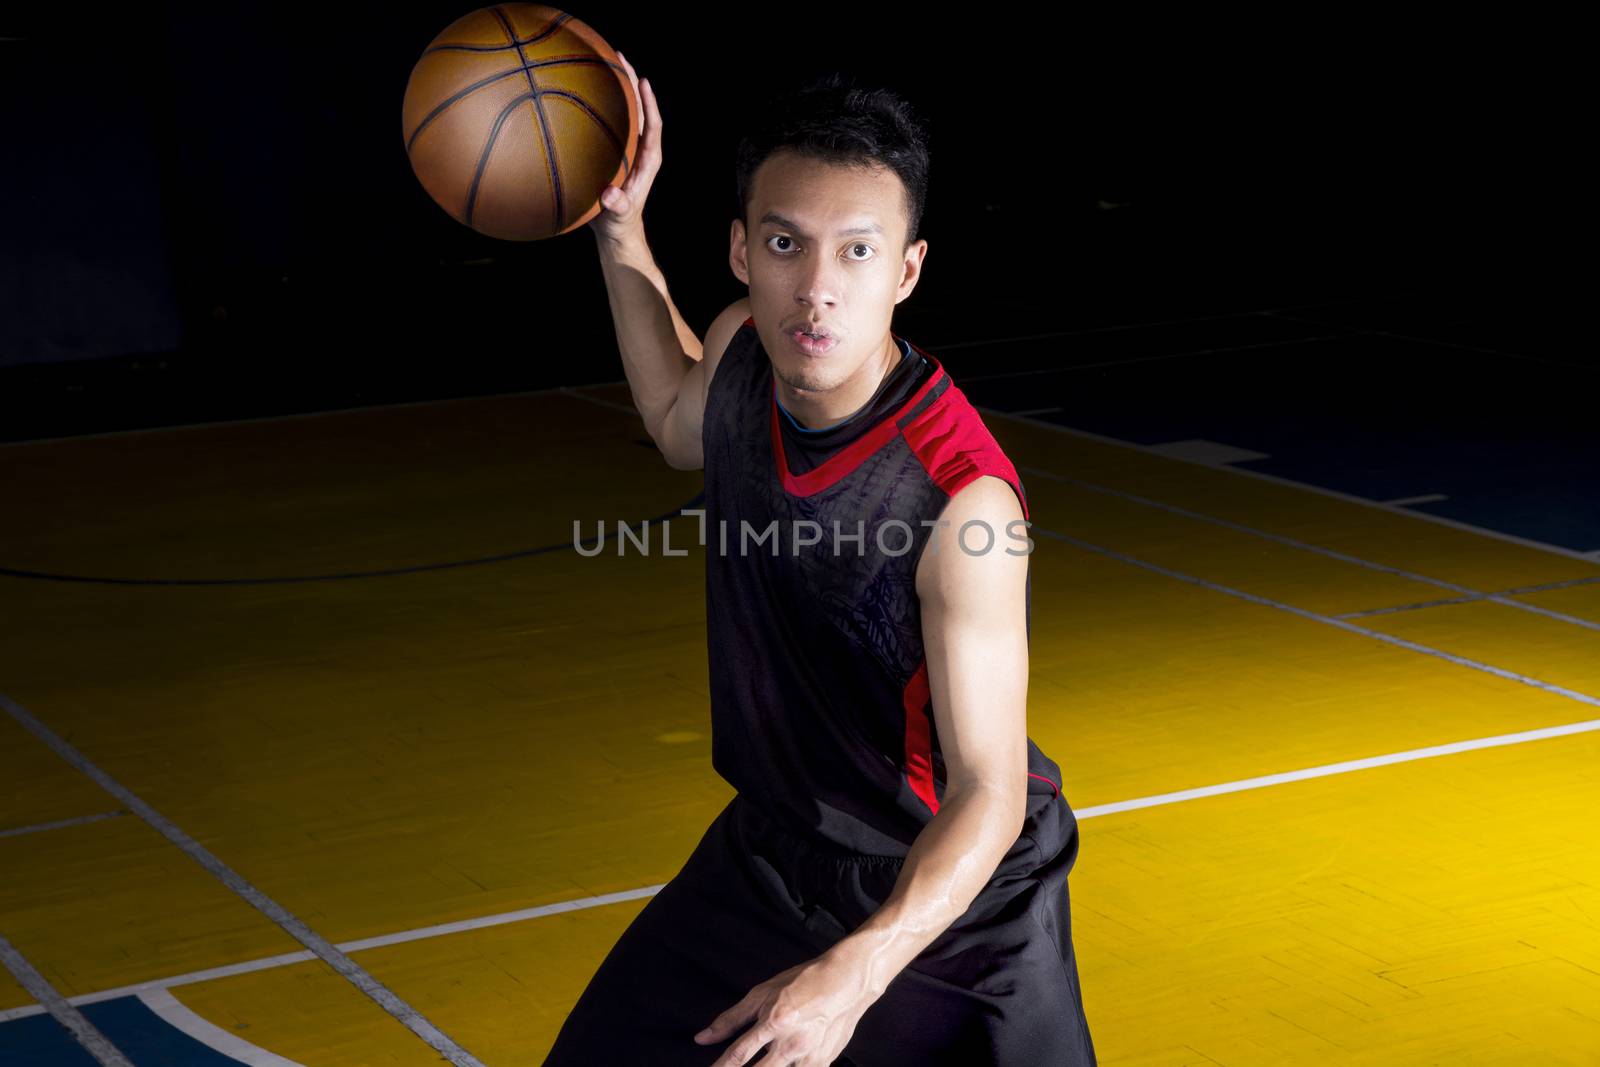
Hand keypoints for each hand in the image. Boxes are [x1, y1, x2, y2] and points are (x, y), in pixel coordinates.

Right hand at [590, 50, 660, 243]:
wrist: (615, 232)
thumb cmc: (619, 224)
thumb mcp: (619, 215)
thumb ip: (618, 206)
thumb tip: (611, 195)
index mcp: (648, 160)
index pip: (653, 125)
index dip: (649, 103)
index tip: (643, 81)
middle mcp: (640, 150)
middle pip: (639, 110)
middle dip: (631, 83)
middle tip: (618, 57)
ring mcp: (626, 150)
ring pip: (624, 113)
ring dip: (615, 89)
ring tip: (602, 63)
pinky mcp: (613, 153)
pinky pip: (607, 123)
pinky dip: (599, 106)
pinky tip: (582, 92)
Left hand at [695, 951, 879, 1066]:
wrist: (847, 982)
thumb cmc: (806, 983)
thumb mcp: (762, 993)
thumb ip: (731, 1019)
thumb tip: (703, 1037)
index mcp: (774, 1022)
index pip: (738, 1056)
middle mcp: (792, 1043)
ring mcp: (809, 1057)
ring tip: (763, 1063)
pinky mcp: (822, 1063)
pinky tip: (784, 1063)